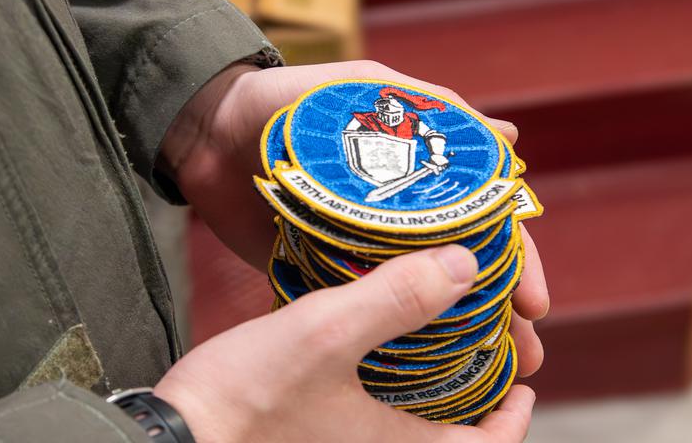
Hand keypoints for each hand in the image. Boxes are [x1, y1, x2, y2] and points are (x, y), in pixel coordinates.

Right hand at [154, 245, 535, 441]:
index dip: (513, 419)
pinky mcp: (307, 436)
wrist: (168, 439)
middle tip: (479, 354)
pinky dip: (382, 387)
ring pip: (406, 426)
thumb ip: (396, 299)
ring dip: (428, 391)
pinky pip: (365, 418)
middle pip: (448, 437)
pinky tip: (364, 350)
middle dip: (473, 398)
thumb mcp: (327, 335)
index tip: (524, 384)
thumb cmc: (246, 401)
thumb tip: (464, 266)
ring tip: (429, 343)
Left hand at [160, 60, 547, 377]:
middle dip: (497, 313)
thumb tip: (511, 134)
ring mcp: (358, 251)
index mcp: (419, 179)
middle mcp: (397, 220)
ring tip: (485, 374)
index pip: (482, 224)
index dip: (516, 260)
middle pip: (459, 272)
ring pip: (416, 302)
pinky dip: (385, 342)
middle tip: (525, 353)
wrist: (207, 129)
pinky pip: (355, 312)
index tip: (534, 300)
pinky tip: (413, 376)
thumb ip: (431, 106)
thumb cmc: (293, 100)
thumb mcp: (367, 88)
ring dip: (455, 337)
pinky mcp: (316, 273)